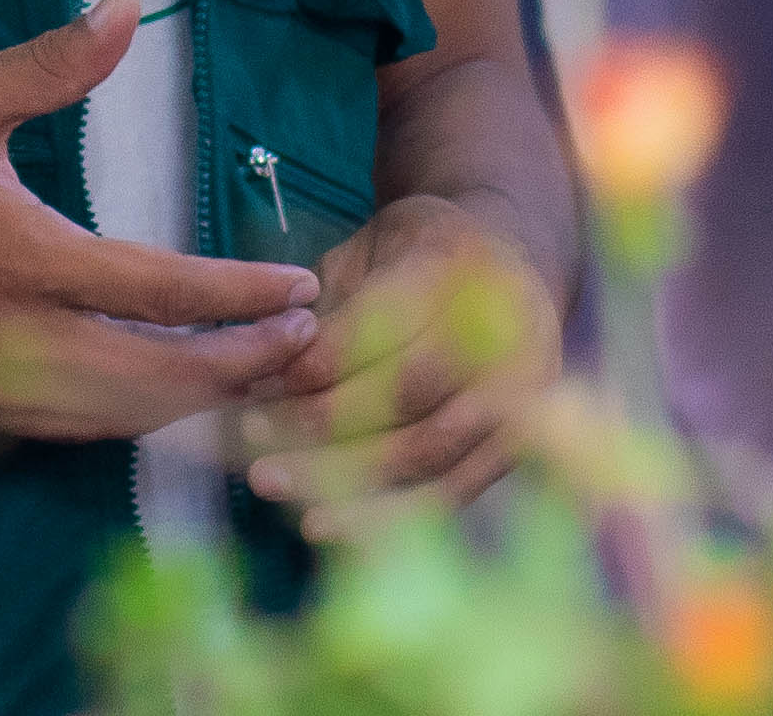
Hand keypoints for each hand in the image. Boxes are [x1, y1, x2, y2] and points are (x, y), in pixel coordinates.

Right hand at [0, 0, 323, 441]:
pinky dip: (123, 427)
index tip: (299, 288)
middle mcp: (11, 343)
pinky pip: (61, 435)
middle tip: (303, 345)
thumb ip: (47, 63)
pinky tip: (149, 408)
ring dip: (191, 407)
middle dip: (239, 368)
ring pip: (113, 421)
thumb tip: (126, 7)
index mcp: (21, 262)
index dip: (240, 297)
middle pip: (155, 380)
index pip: (161, 291)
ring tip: (250, 380)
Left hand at [231, 195, 559, 532]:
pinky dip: (384, 517)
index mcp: (455, 265)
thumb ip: (327, 303)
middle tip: (250, 432)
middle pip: (404, 393)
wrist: (514, 259)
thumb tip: (268, 370)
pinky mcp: (520, 444)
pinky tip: (324, 524)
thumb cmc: (420, 256)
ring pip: (427, 451)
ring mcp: (522, 393)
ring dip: (342, 476)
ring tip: (270, 481)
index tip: (254, 381)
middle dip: (318, 421)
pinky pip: (450, 494)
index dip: (312, 363)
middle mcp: (503, 330)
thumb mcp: (369, 248)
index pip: (378, 327)